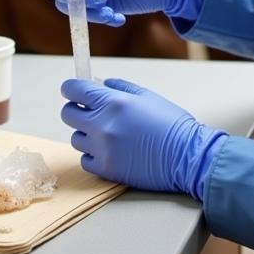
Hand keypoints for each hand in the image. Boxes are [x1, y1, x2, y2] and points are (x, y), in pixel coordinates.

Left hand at [60, 77, 227, 199]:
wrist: (186, 156)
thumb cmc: (171, 123)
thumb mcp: (147, 96)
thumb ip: (120, 87)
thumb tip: (100, 83)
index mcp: (113, 102)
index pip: (74, 90)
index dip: (71, 88)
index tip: (73, 90)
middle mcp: (102, 125)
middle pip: (68, 114)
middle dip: (76, 110)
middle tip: (89, 111)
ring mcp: (102, 149)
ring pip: (76, 138)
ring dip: (86, 133)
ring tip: (106, 134)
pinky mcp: (106, 169)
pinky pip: (85, 159)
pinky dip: (93, 154)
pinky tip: (109, 150)